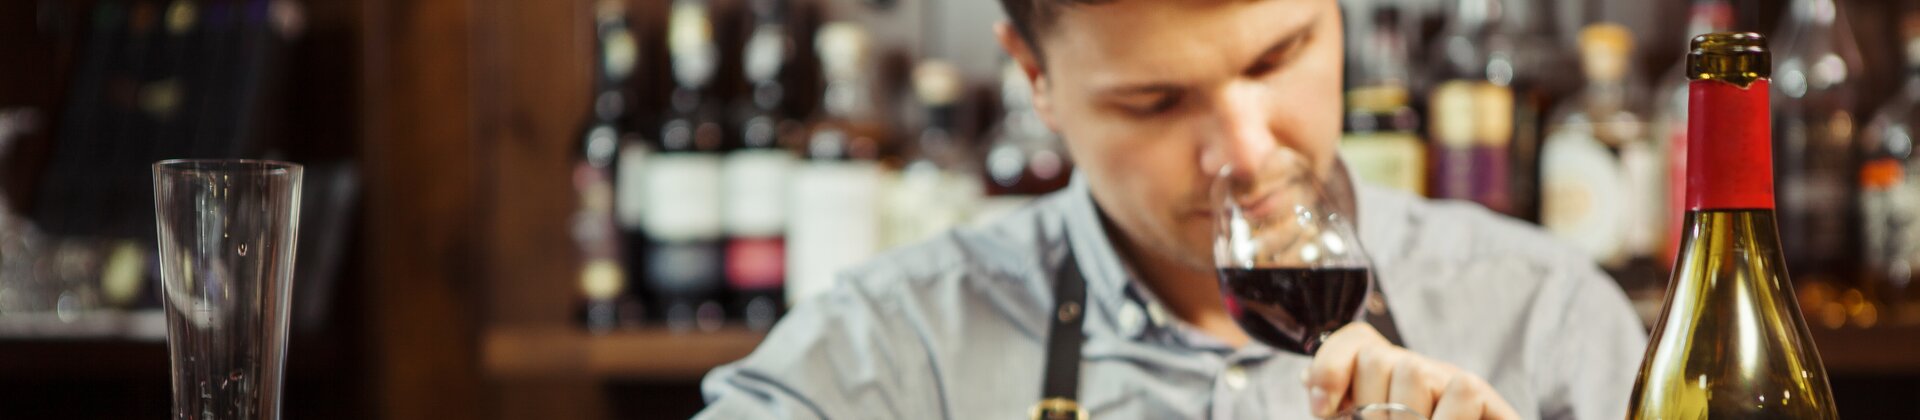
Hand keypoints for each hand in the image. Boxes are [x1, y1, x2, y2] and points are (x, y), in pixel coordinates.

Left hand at [1302, 323, 1520, 419]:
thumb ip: (1341, 410)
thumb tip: (1311, 384)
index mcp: (1386, 379)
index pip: (1354, 342)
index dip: (1330, 367)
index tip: (1322, 409)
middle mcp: (1420, 372)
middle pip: (1377, 359)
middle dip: (1371, 408)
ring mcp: (1453, 382)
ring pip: (1413, 372)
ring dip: (1408, 416)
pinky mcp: (1486, 399)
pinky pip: (1464, 391)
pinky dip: (1448, 419)